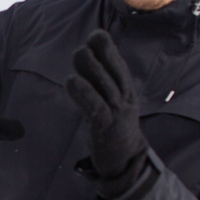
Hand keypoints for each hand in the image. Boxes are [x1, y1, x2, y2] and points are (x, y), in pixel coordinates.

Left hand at [65, 29, 148, 199]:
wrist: (127, 163)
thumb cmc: (115, 132)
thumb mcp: (112, 106)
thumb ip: (101, 88)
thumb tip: (85, 66)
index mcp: (127, 93)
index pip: (119, 66)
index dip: (108, 50)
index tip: (96, 35)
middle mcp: (125, 99)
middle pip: (115, 71)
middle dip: (100, 55)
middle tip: (84, 46)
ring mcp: (118, 113)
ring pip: (106, 85)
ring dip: (91, 68)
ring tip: (78, 55)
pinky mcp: (107, 127)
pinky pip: (96, 106)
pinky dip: (84, 93)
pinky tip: (72, 81)